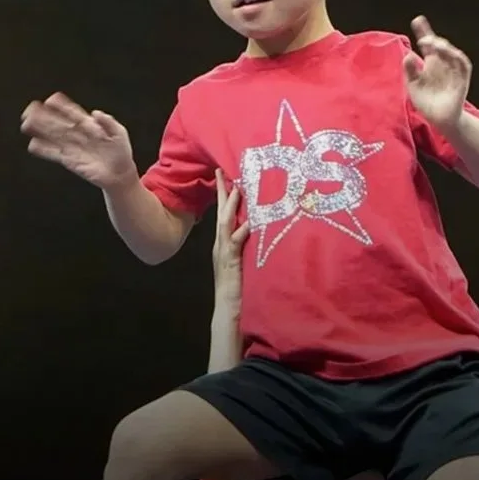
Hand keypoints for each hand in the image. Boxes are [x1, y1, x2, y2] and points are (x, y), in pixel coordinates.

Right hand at [21, 92, 137, 189]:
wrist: (119, 174)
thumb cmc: (120, 151)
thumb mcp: (119, 133)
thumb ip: (109, 122)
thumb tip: (96, 113)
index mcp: (89, 125)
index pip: (73, 113)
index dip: (62, 106)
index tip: (51, 100)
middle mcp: (78, 134)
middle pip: (58, 123)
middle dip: (44, 116)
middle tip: (30, 109)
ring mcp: (73, 147)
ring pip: (53, 136)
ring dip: (40, 130)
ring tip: (26, 124)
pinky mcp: (70, 160)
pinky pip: (54, 154)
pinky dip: (44, 150)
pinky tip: (33, 145)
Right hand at [211, 170, 250, 298]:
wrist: (229, 308)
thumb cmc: (239, 287)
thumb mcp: (244, 260)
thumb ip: (247, 244)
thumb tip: (257, 228)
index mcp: (224, 242)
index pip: (223, 214)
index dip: (225, 195)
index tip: (227, 176)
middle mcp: (221, 243)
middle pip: (221, 212)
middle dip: (222, 191)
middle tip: (222, 170)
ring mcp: (223, 252)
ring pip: (225, 223)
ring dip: (230, 205)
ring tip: (237, 188)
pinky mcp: (230, 261)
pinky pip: (235, 243)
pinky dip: (242, 231)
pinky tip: (249, 222)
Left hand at [401, 15, 471, 129]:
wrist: (439, 120)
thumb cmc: (426, 102)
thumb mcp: (413, 86)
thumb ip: (410, 71)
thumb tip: (408, 55)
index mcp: (430, 63)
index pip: (427, 44)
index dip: (424, 31)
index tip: (418, 20)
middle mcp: (442, 63)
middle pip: (440, 45)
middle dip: (433, 39)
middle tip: (425, 38)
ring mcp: (453, 71)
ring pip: (451, 53)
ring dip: (445, 47)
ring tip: (435, 44)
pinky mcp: (461, 80)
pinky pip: (463, 66)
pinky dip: (457, 58)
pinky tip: (450, 52)